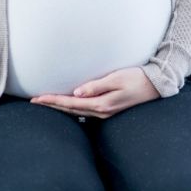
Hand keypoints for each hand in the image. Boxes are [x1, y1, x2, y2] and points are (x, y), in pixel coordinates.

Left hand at [31, 67, 160, 118]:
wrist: (156, 85)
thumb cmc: (137, 78)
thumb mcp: (117, 78)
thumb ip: (96, 86)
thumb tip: (76, 93)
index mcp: (101, 104)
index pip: (71, 103)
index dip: (53, 101)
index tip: (37, 98)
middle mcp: (101, 111)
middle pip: (71, 110)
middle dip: (53, 106)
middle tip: (34, 102)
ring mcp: (105, 112)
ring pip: (77, 112)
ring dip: (61, 108)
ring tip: (47, 104)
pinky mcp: (109, 109)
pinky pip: (85, 110)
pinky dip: (73, 108)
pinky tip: (68, 105)